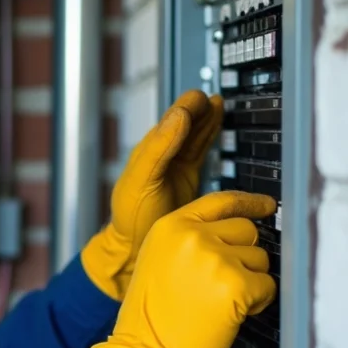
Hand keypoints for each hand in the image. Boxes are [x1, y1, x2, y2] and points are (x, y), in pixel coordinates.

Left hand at [81, 90, 224, 300]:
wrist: (136, 251)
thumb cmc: (131, 219)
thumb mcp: (141, 182)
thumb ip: (158, 149)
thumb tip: (178, 116)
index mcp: (147, 155)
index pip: (169, 124)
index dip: (185, 108)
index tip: (198, 96)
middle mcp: (160, 159)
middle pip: (183, 126)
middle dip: (197, 110)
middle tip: (211, 98)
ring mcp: (174, 169)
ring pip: (193, 137)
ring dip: (205, 121)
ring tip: (217, 105)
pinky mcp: (187, 182)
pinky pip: (200, 154)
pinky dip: (209, 140)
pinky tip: (215, 129)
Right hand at [82, 191, 277, 347]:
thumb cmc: (148, 322)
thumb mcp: (158, 263)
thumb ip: (188, 242)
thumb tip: (234, 237)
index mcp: (170, 227)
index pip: (220, 202)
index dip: (248, 203)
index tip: (266, 205)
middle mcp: (192, 235)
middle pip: (246, 231)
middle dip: (243, 257)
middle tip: (220, 286)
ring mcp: (215, 258)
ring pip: (261, 260)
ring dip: (249, 282)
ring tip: (217, 304)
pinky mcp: (236, 285)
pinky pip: (267, 287)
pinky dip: (256, 304)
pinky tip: (229, 316)